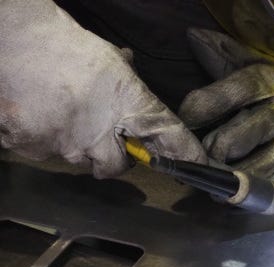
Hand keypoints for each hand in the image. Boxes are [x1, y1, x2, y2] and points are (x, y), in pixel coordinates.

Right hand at [0, 0, 205, 177]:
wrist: (15, 37)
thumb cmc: (66, 45)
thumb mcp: (110, 61)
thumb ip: (127, 83)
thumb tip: (135, 79)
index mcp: (129, 106)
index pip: (171, 136)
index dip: (187, 155)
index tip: (201, 168)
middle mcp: (101, 135)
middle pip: (116, 167)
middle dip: (111, 156)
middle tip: (98, 132)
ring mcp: (66, 145)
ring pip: (78, 160)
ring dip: (74, 144)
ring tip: (60, 111)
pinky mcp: (33, 149)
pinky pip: (43, 153)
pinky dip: (41, 138)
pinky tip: (38, 113)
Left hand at [178, 28, 273, 190]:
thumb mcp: (270, 65)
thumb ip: (229, 57)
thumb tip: (194, 38)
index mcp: (271, 81)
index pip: (232, 92)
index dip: (203, 107)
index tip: (186, 119)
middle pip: (240, 136)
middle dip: (215, 151)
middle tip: (199, 161)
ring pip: (258, 167)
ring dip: (233, 180)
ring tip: (217, 186)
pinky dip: (260, 195)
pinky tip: (244, 197)